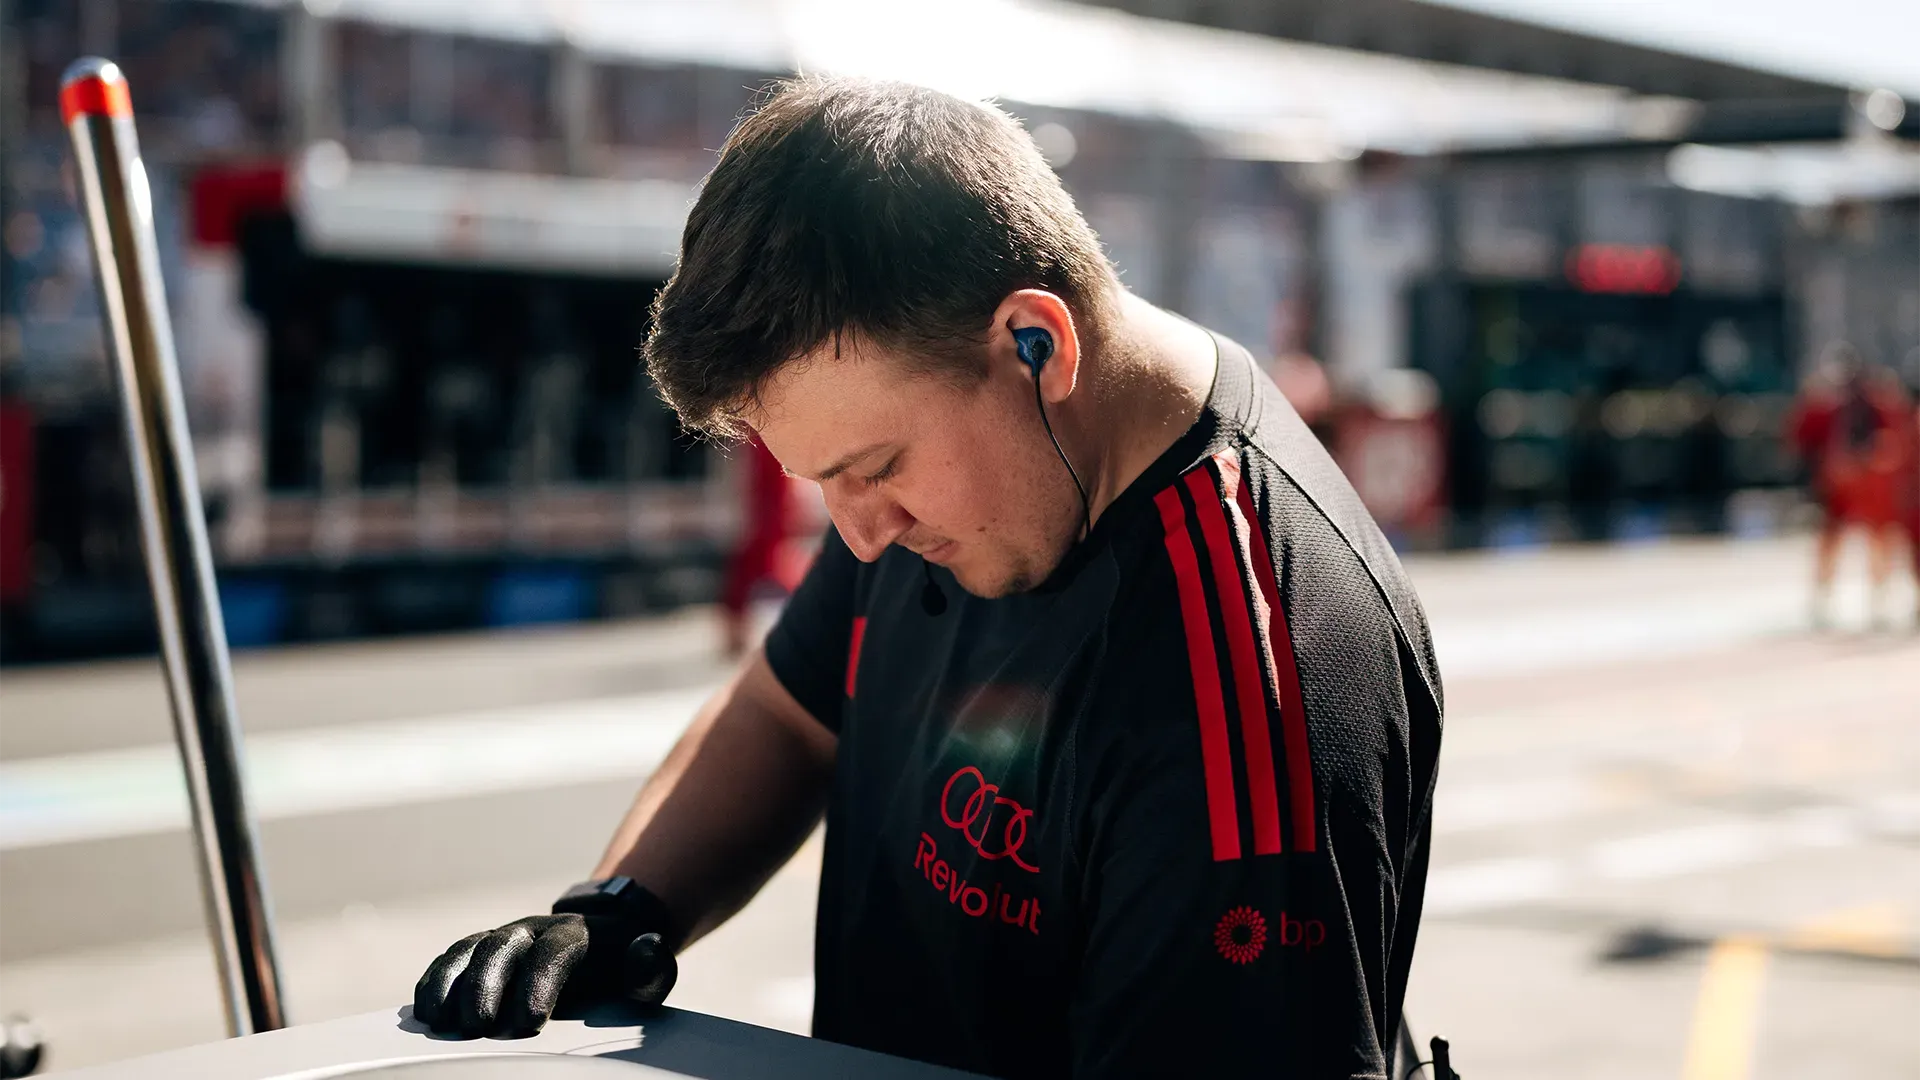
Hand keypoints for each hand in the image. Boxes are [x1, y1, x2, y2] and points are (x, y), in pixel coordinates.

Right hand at [412, 901, 676, 1037]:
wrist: (602, 941)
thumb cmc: (623, 969)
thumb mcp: (646, 971)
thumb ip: (650, 966)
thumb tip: (646, 947)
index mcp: (577, 934)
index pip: (555, 950)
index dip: (540, 981)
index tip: (530, 1021)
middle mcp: (535, 929)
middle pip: (504, 946)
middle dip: (487, 986)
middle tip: (480, 1027)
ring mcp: (505, 937)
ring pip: (471, 949)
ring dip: (454, 985)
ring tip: (446, 1023)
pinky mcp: (480, 950)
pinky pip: (452, 958)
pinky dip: (436, 981)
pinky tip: (428, 1011)